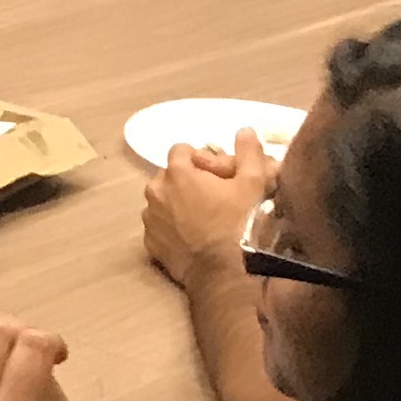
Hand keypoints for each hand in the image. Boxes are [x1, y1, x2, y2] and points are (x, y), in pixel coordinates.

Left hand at [141, 133, 275, 289]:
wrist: (218, 270)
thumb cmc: (236, 223)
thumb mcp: (251, 184)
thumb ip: (249, 153)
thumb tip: (245, 130)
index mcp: (176, 172)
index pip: (181, 150)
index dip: (199, 158)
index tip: (215, 173)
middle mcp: (155, 191)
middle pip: (169, 175)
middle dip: (187, 180)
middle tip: (211, 195)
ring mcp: (149, 217)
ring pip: (162, 200)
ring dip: (176, 202)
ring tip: (201, 216)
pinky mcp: (148, 241)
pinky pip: (158, 225)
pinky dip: (170, 226)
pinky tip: (190, 235)